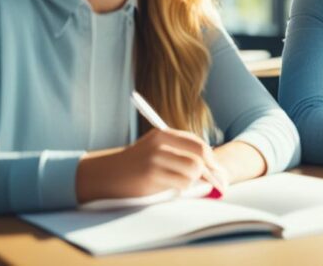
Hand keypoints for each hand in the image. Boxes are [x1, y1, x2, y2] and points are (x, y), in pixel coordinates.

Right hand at [76, 129, 228, 202]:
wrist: (106, 175)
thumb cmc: (136, 164)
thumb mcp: (156, 149)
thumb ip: (179, 152)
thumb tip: (211, 167)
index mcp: (163, 134)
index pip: (198, 144)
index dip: (211, 158)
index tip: (216, 170)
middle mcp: (160, 144)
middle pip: (200, 156)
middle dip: (210, 171)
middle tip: (215, 182)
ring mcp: (155, 159)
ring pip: (193, 171)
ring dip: (193, 181)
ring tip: (180, 183)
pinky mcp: (151, 176)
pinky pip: (181, 184)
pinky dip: (182, 188)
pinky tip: (171, 188)